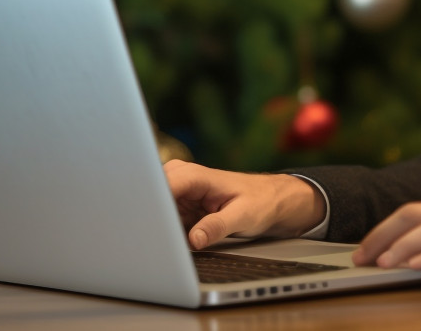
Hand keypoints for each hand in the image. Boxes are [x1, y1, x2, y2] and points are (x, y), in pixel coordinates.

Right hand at [163, 159, 325, 248]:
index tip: (149, 226)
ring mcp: (178, 193)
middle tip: (153, 242)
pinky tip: (169, 241)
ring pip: (154, 211)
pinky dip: (165, 231)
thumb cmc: (261, 201)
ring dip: (156, 227)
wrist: (270, 199)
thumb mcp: (243, 215)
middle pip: (150, 198)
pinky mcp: (179, 207)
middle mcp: (182, 179)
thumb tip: (194, 239)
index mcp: (195, 175)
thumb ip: (218, 226)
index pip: (160, 187)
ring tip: (161, 244)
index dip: (150, 206)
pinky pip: (163, 220)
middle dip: (149, 218)